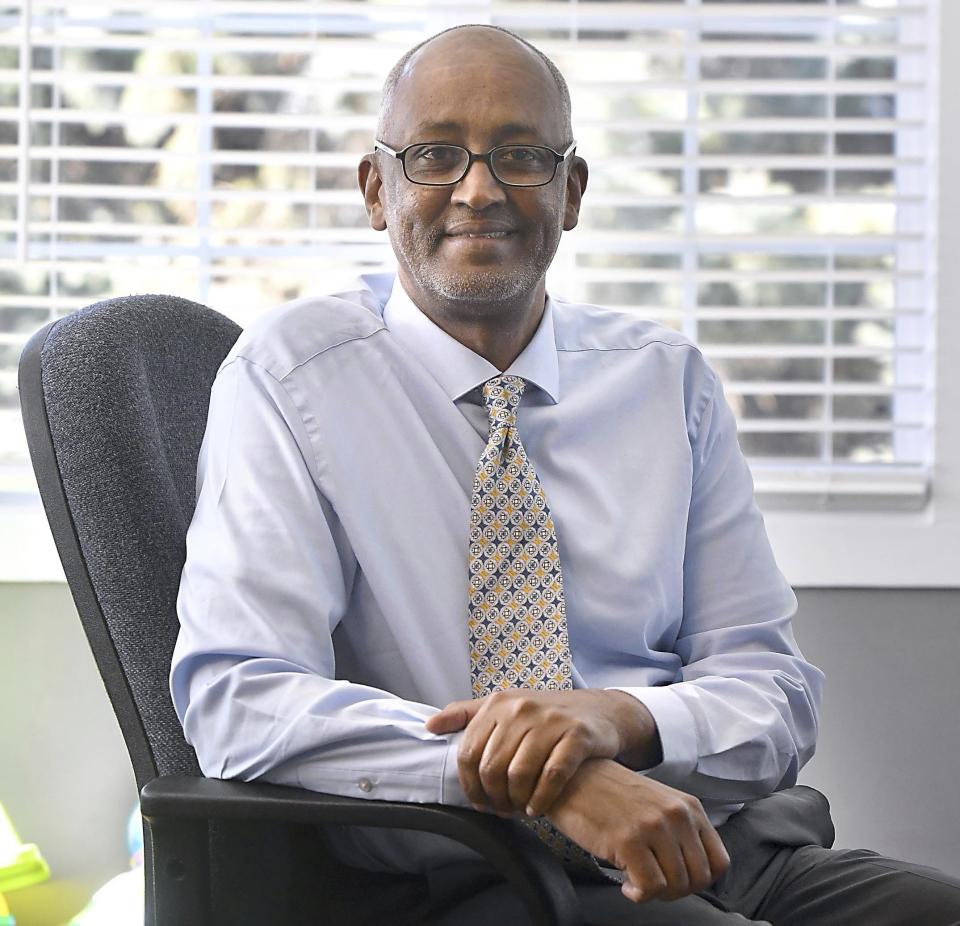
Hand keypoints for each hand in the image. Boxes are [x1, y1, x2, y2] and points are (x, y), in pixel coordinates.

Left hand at [425, 688, 660, 816]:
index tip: (480, 801)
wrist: (600, 711)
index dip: (470, 785)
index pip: (468, 753)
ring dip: (516, 802)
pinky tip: (538, 807)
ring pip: (519, 774)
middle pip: (491, 768)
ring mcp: (550, 721)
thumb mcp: (505, 707)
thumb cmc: (546, 715)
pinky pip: (552, 775)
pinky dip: (541, 798)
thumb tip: (429, 725)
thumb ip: (466, 715)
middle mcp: (522, 708)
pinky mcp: (576, 736)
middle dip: (493, 798)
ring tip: (520, 809)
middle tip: (502, 810)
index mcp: (498, 703)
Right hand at [546, 758, 729, 903]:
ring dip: (655, 892)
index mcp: (689, 806)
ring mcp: (653, 826)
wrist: (570, 777)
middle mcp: (677, 814)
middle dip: (675, 890)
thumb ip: (680, 830)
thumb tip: (694, 874)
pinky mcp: (629, 840)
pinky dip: (638, 894)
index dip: (697, 879)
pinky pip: (651, 888)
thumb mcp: (657, 804)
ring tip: (635, 878)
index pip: (719, 863)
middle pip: (699, 879)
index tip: (674, 876)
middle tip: (651, 880)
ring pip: (677, 886)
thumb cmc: (610, 795)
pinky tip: (625, 882)